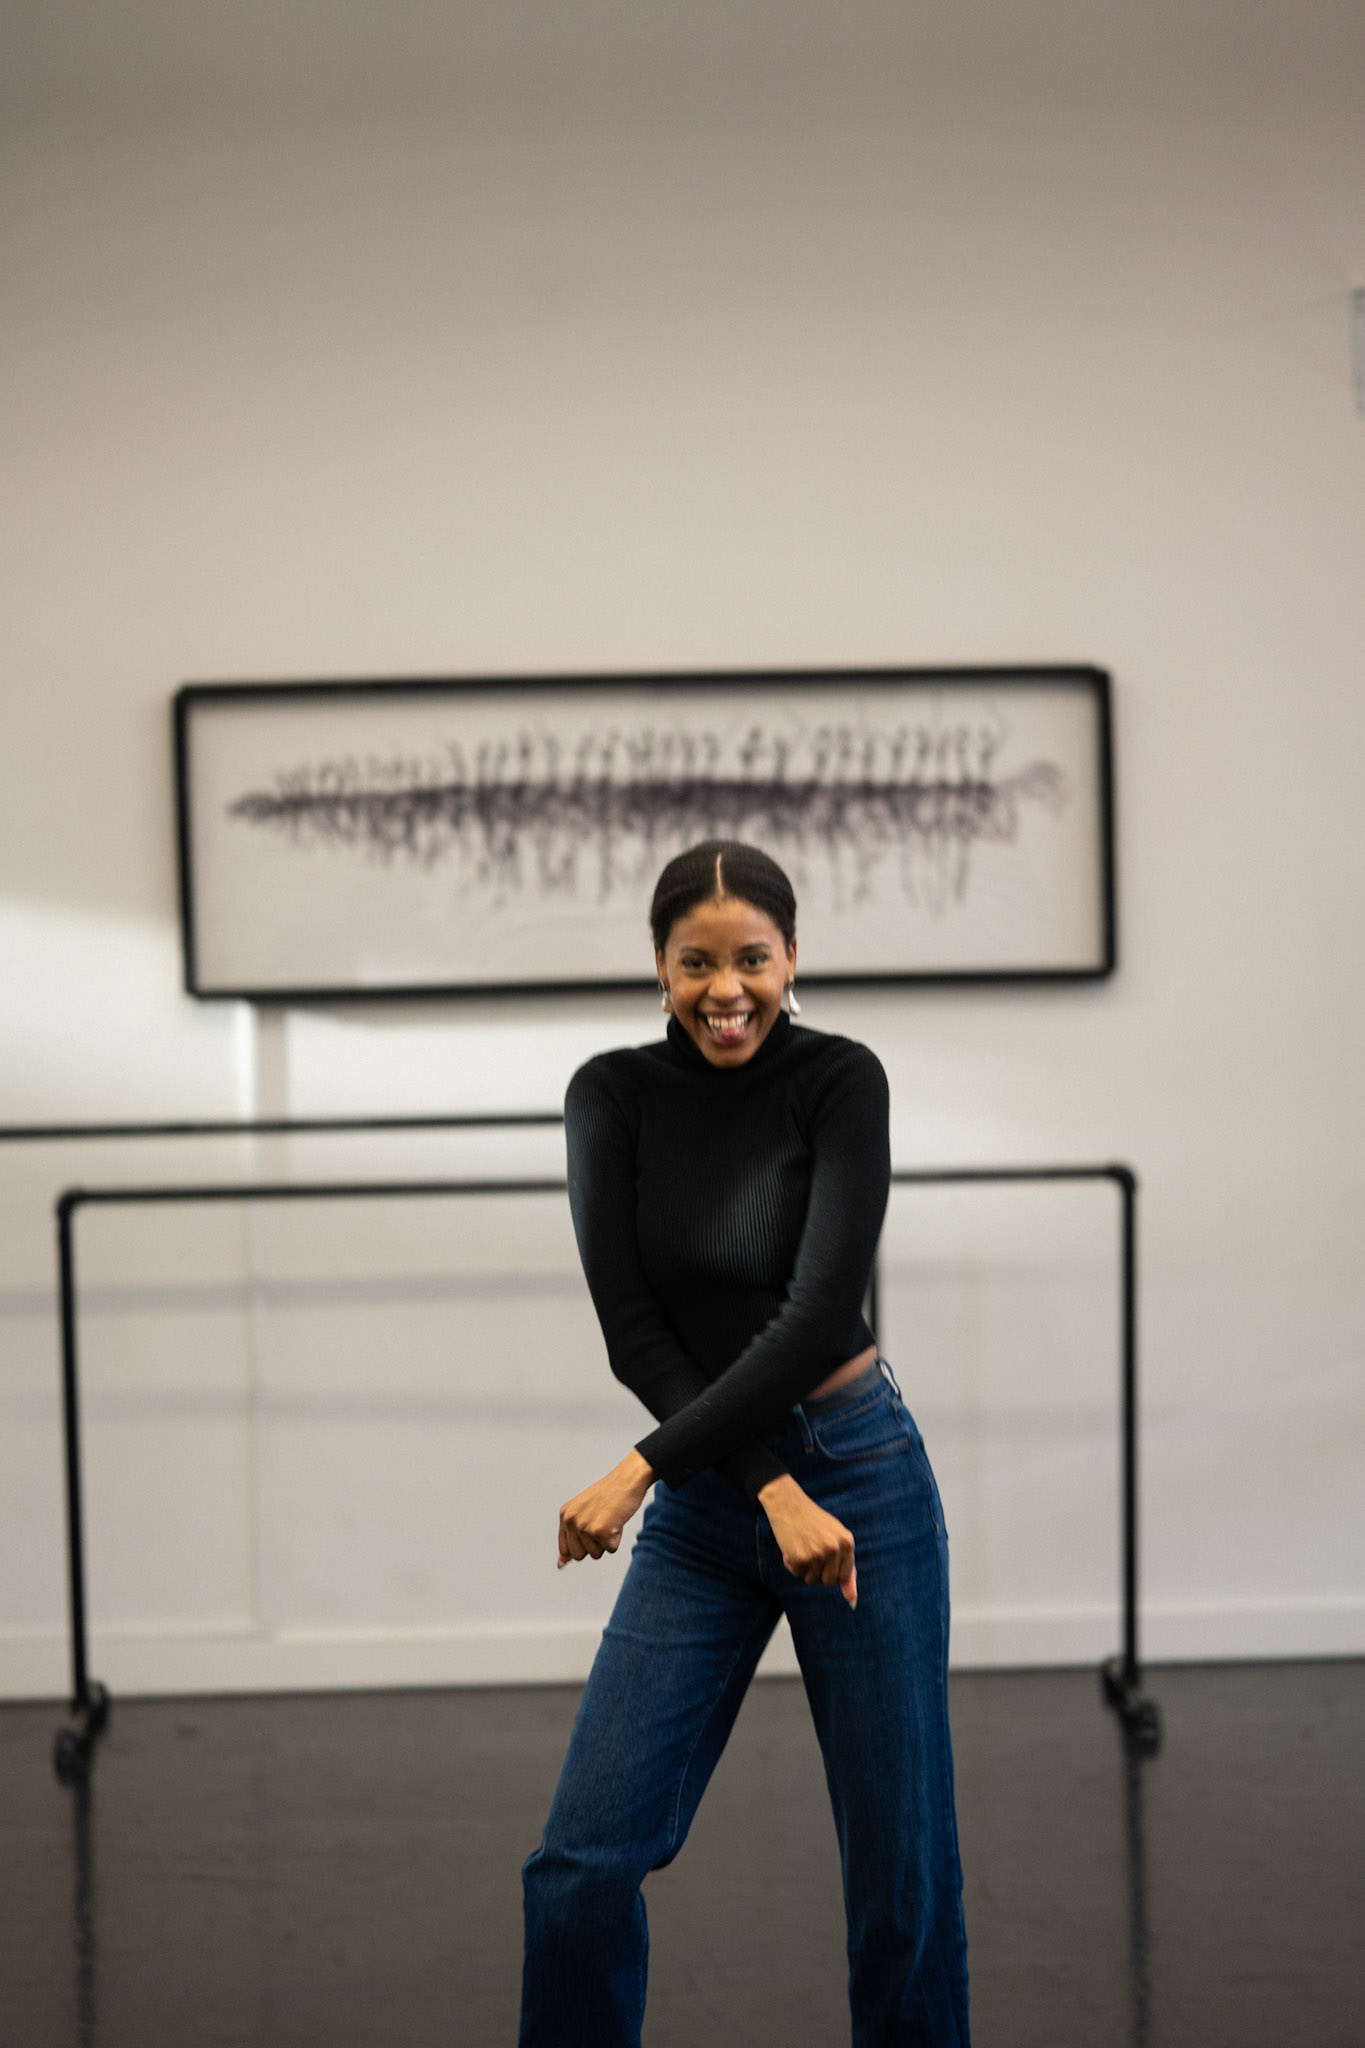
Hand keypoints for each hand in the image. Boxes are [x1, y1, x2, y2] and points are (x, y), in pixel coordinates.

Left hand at [558, 1450, 654, 1568]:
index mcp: (565, 1514)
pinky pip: (610, 1550)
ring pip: (595, 1554)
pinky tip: (617, 1521)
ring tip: (610, 1520)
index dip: (580, 1546)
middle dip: (593, 1545)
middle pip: (578, 1556)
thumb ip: (572, 1535)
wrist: (627, 1480)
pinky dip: (617, 1539)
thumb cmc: (610, 1495)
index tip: (591, 1535)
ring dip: (606, 1541)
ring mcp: (584, 1526)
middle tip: (603, 1523)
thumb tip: (561, 1563)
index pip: (564, 1548)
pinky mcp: (600, 1531)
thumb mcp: (585, 1511)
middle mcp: (571, 1520)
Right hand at [758, 1476, 857, 1608]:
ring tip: (802, 1546)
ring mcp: (817, 1554)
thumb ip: (847, 1567)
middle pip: (828, 1582)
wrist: (788, 1505)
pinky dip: (792, 1565)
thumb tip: (852, 1602)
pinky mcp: (800, 1558)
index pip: (844, 1575)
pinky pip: (797, 1574)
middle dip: (818, 1571)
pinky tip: (791, 1547)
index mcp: (847, 1542)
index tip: (823, 1558)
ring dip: (804, 1568)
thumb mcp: (835, 1538)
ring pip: (811, 1580)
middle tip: (811, 1550)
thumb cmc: (813, 1522)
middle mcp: (834, 1549)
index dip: (832, 1570)